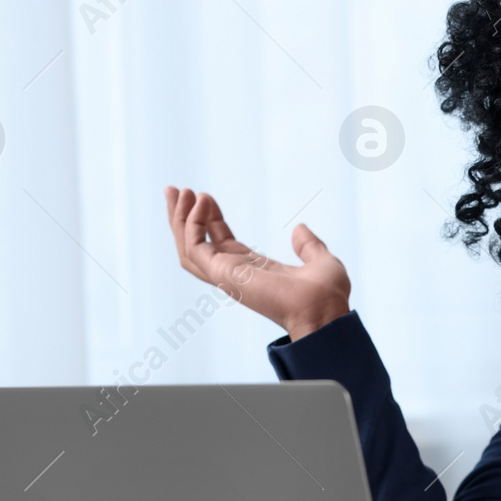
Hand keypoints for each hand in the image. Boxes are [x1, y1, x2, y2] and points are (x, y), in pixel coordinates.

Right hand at [164, 187, 350, 339]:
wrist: (324, 311)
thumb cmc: (326, 296)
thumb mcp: (319, 260)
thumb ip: (308, 245)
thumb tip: (300, 228)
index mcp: (253, 270)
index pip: (221, 242)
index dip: (208, 219)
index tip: (202, 195)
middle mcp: (235, 274)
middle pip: (196, 244)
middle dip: (182, 217)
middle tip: (173, 190)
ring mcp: (227, 276)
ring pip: (188, 247)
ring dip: (179, 219)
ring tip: (178, 192)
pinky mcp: (223, 275)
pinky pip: (195, 248)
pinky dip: (192, 225)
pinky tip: (200, 202)